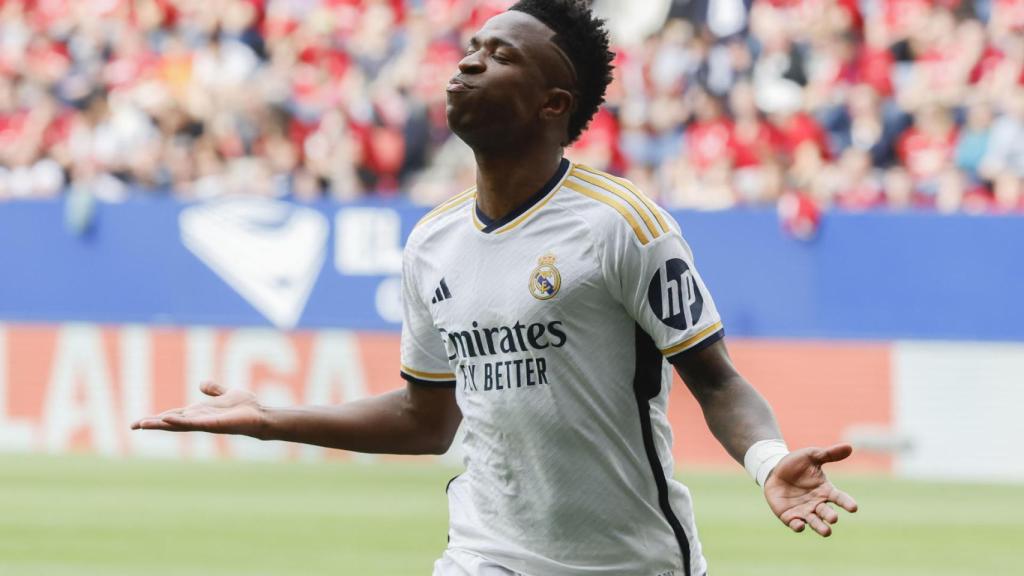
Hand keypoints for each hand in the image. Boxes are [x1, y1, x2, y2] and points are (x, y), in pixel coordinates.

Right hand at [130, 382, 265, 437]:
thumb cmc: (246, 407)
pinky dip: (180, 421)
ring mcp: (205, 423)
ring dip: (161, 424)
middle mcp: (199, 419)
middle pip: (171, 422)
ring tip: (143, 424)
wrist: (261, 415)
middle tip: (133, 425)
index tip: (138, 422)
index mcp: (198, 413)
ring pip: (178, 424)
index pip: (172, 416)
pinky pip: (194, 423)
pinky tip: (167, 419)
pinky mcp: (214, 424)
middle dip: (153, 423)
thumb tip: (201, 383)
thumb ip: (214, 390)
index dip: (156, 418)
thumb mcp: (226, 393)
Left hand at [764, 443, 858, 536]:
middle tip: (833, 518)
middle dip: (830, 516)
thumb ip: (829, 454)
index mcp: (826, 490)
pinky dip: (798, 526)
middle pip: (827, 513)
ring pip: (814, 522)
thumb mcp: (811, 456)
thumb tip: (849, 446)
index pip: (840, 498)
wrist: (774, 471)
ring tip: (826, 531)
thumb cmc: (796, 464)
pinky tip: (800, 526)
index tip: (853, 507)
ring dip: (820, 527)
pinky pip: (795, 524)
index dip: (846, 503)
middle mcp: (817, 504)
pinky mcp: (789, 516)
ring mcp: (804, 511)